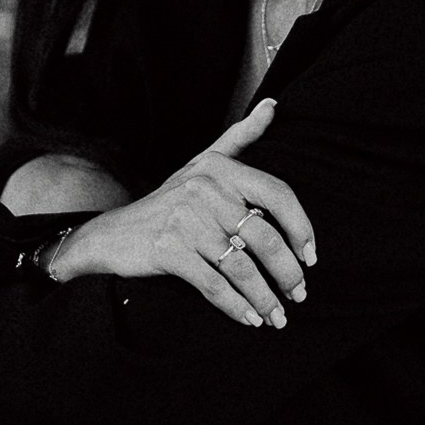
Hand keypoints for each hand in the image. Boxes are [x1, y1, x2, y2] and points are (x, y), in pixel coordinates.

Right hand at [50, 98, 314, 328]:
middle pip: (264, 236)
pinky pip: (214, 284)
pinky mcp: (169, 250)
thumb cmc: (169, 202)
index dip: (301, 227)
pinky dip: (236, 306)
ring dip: (265, 297)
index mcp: (219, 168)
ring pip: (241, 266)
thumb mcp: (202, 163)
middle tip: (299, 295)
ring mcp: (185, 221)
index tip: (311, 256)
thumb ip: (240, 137)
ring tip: (278, 316)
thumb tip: (273, 106)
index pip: (277, 194)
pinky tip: (250, 319)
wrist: (113, 234)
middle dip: (288, 272)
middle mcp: (204, 189)